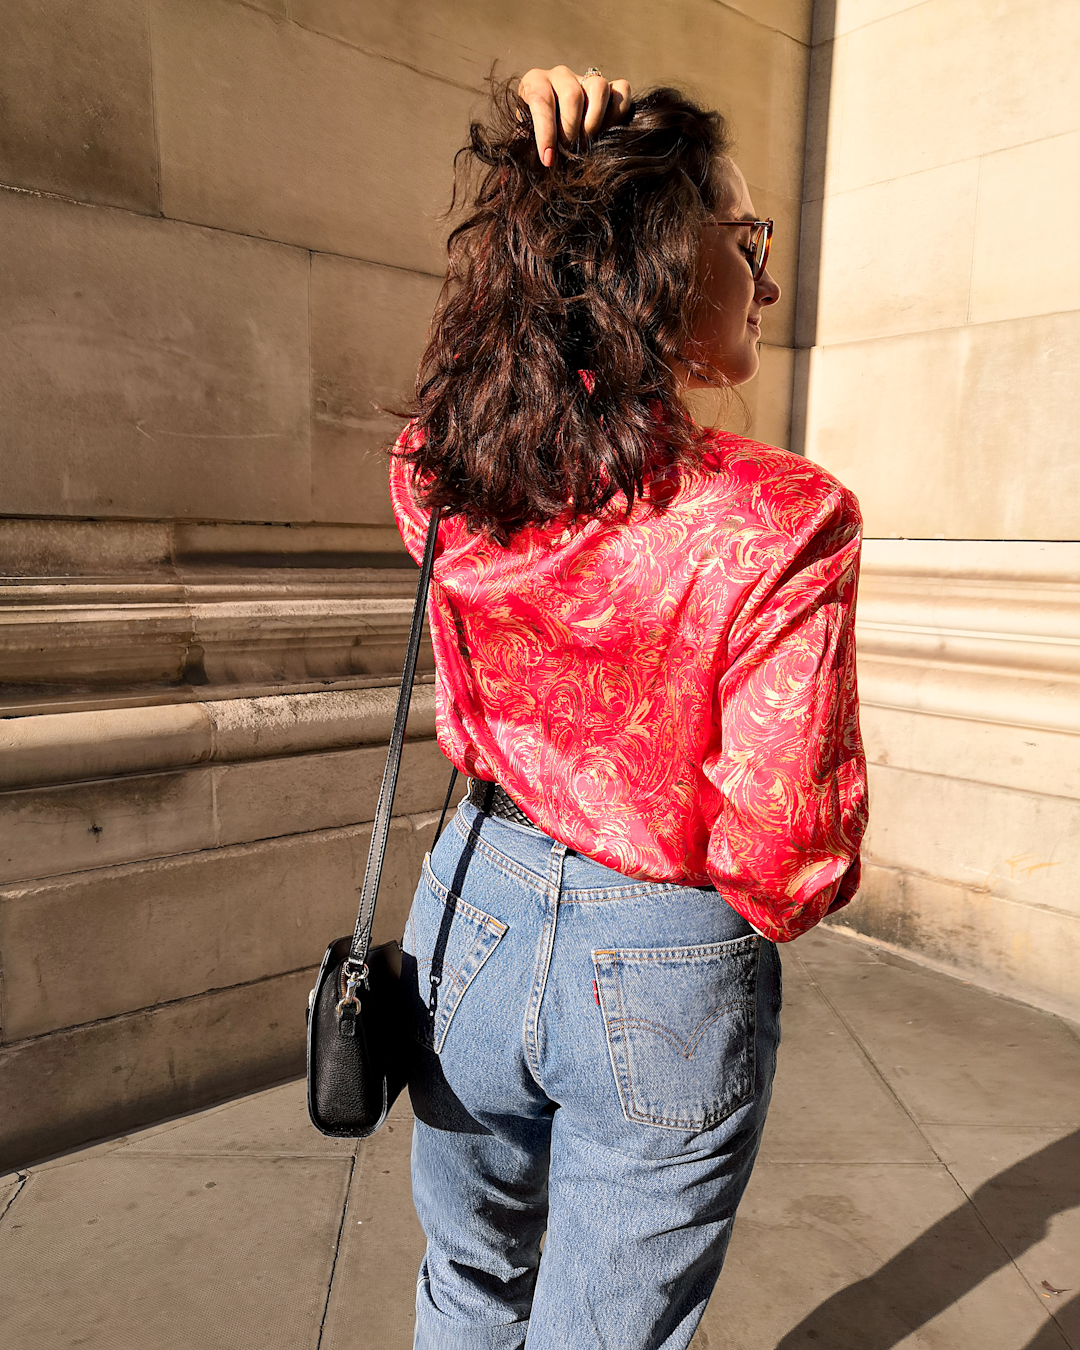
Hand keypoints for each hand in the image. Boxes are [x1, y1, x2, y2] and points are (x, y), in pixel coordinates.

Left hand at [517, 66, 631, 166]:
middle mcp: (560, 76)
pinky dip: (618, 112)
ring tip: (589, 142)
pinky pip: (621, 89)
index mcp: (535, 83)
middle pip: (572, 95)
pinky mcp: (610, 87)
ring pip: (598, 87)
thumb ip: (520, 155)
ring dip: (594, 122)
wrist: (557, 139)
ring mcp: (587, 79)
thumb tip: (507, 179)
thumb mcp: (524, 146)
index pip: (541, 100)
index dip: (546, 132)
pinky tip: (609, 132)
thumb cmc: (537, 144)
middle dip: (571, 130)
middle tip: (570, 151)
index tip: (549, 160)